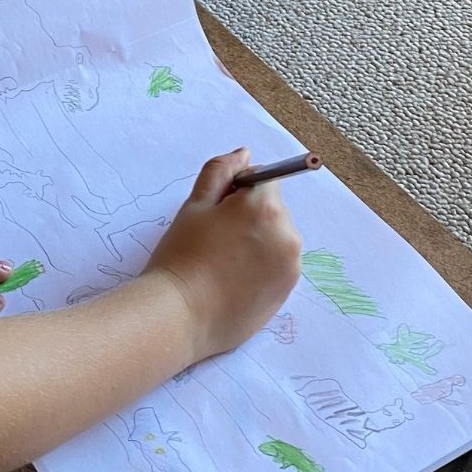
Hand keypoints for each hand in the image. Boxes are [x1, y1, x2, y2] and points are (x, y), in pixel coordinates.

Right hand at [144, 148, 302, 359]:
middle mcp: (288, 233)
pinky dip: (261, 269)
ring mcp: (291, 265)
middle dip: (249, 218)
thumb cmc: (181, 258)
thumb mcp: (194, 206)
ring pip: (275, 239)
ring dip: (257, 243)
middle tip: (214, 243)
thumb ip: (221, 172)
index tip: (214, 215)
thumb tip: (245, 154)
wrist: (180, 317)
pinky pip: (277, 266)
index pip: (262, 180)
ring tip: (222, 266)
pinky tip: (233, 283)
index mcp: (265, 206)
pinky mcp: (287, 291)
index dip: (236, 193)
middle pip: (272, 210)